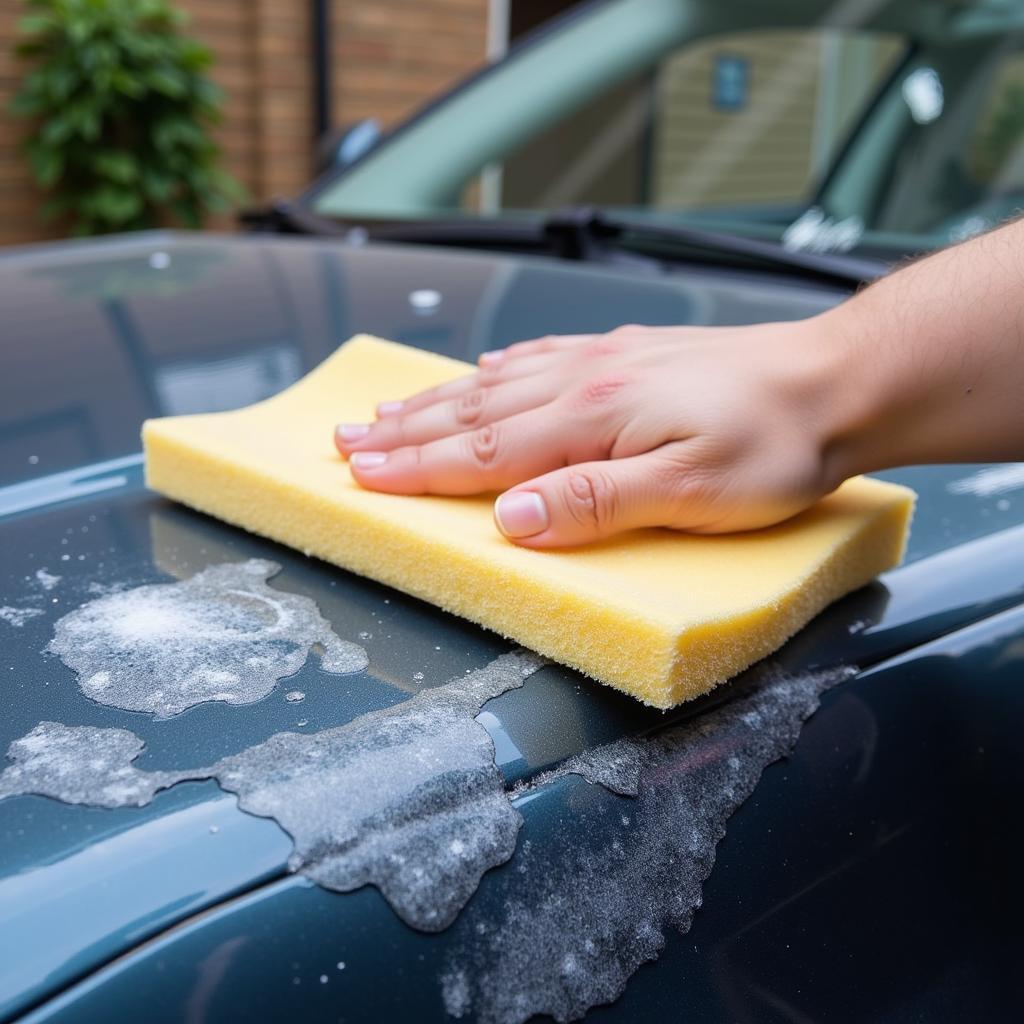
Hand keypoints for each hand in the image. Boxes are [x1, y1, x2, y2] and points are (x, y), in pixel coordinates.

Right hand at [334, 322, 844, 547]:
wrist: (833, 380)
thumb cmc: (774, 443)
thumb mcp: (689, 490)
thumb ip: (594, 503)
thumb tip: (511, 517)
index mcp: (591, 420)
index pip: (483, 453)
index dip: (416, 468)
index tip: (359, 475)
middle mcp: (585, 382)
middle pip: (474, 412)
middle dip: (403, 432)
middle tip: (344, 442)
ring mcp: (604, 362)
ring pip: (498, 382)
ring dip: (436, 400)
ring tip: (386, 410)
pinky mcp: (628, 356)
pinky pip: (542, 356)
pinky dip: (499, 368)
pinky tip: (486, 368)